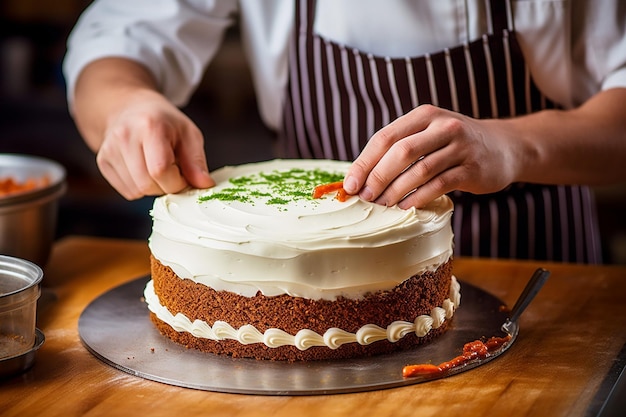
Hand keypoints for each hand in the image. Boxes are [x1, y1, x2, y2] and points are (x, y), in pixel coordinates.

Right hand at [96, 89, 214, 199]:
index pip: (161, 170)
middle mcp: (125, 137)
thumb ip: (197, 161)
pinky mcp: (103, 161)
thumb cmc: (163, 121)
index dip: (177, 182)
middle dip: (166, 186)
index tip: (184, 176)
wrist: (130, 107)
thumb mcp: (189, 134)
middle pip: (147, 185)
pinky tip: (144, 170)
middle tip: (173, 172)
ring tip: (157, 167)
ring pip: (136, 191)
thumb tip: (205, 186)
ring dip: (153, 188)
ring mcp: (109, 149)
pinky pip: (126, 191)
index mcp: (150, 126)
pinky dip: (140, 188)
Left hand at [343, 105, 520, 208]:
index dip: (364, 162)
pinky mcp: (471, 168)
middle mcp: (442, 126)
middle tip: (365, 197)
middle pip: (401, 151)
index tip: (349, 184)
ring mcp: (459, 146)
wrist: (504, 147)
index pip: (385, 137)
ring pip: (420, 169)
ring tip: (382, 204)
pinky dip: (418, 197)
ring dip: (396, 190)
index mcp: (424, 115)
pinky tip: (405, 206)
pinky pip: (439, 184)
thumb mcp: (428, 134)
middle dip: (378, 176)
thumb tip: (361, 176)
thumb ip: (399, 148)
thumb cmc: (454, 144)